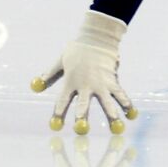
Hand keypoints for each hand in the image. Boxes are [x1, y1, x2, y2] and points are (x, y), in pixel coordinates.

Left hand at [31, 10, 137, 134]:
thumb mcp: (60, 61)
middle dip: (82, 118)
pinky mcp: (113, 80)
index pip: (62, 101)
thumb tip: (35, 86)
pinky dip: (127, 104)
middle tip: (81, 130)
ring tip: (116, 127)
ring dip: (111, 115)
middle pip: (83, 105)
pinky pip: (120, 94)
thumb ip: (49, 75)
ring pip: (107, 102)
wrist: (98, 36)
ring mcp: (101, 83)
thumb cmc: (77, 50)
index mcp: (70, 81)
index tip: (55, 126)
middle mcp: (86, 85)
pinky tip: (131, 114)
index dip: (58, 114)